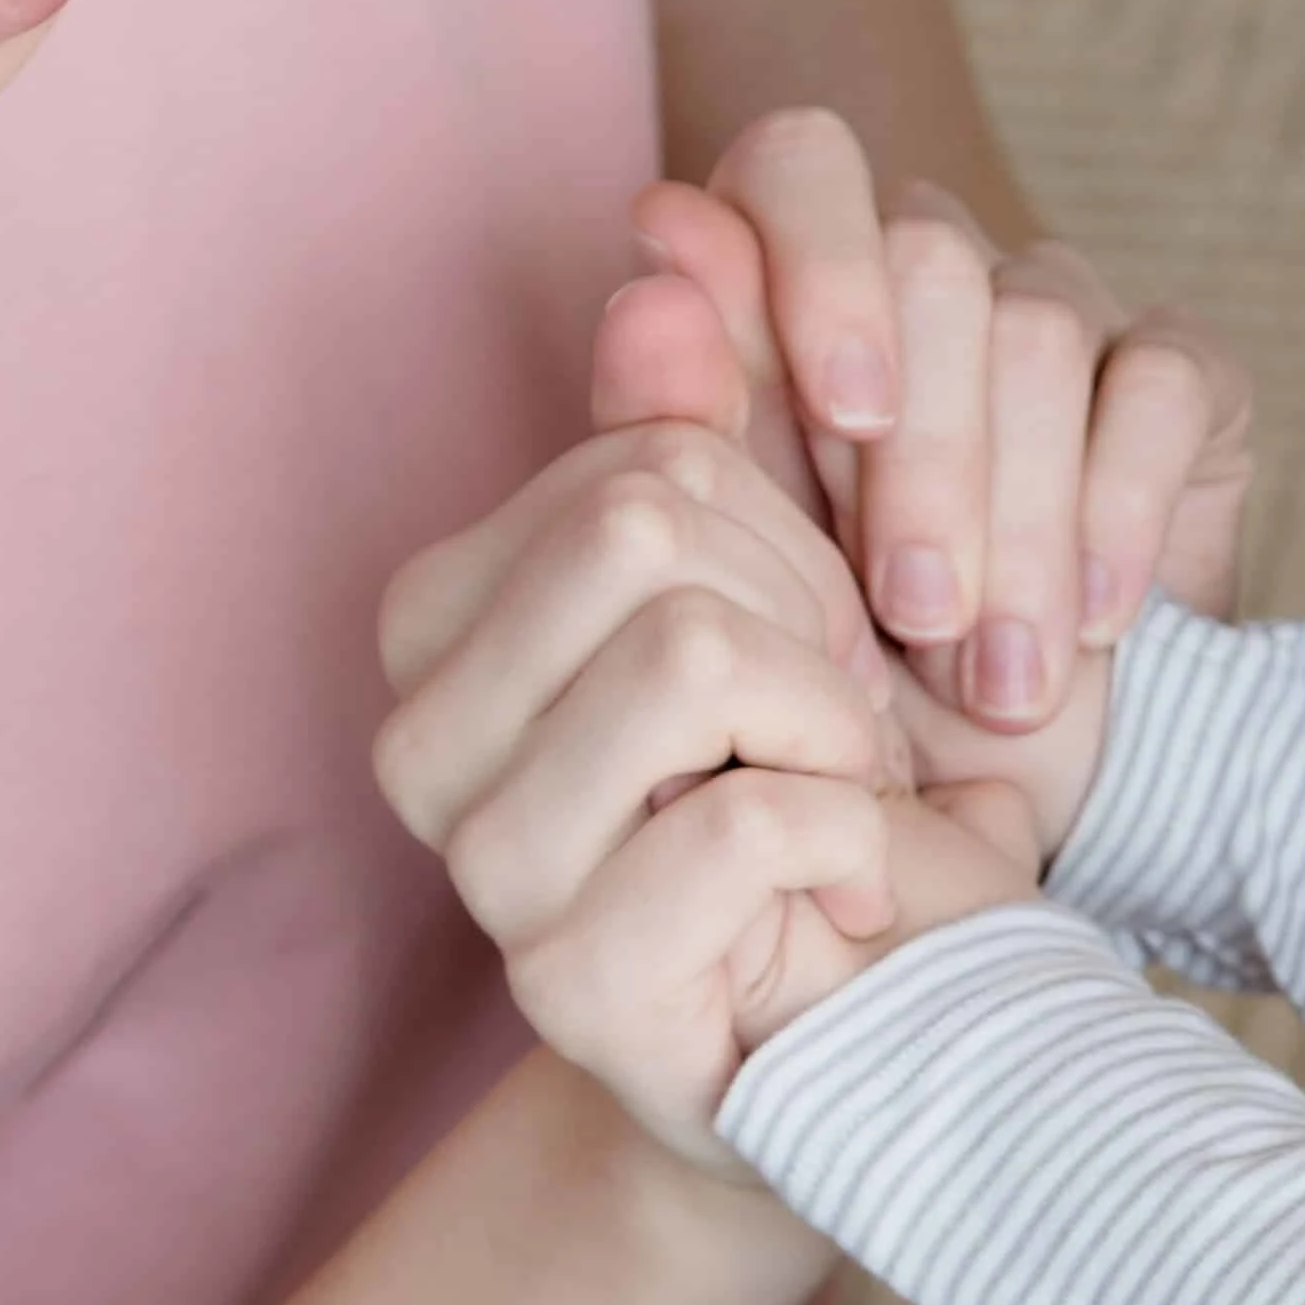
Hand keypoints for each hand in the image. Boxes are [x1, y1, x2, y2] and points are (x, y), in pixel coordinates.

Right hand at [378, 421, 913, 1160]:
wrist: (882, 1044)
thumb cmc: (837, 805)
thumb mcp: (797, 594)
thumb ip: (718, 431)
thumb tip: (667, 259)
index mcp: (442, 625)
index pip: (637, 460)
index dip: (786, 537)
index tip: (817, 646)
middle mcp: (421, 741)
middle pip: (643, 524)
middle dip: (809, 614)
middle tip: (844, 729)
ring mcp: (483, 871)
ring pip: (686, 651)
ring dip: (833, 729)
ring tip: (847, 801)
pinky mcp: (569, 985)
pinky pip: (748, 818)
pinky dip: (856, 842)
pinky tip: (850, 898)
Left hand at [633, 108, 1247, 731]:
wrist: (989, 778)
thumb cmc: (833, 659)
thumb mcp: (744, 565)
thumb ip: (685, 401)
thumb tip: (663, 224)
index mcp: (793, 273)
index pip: (804, 162)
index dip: (824, 269)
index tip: (847, 419)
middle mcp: (929, 265)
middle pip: (933, 261)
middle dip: (927, 460)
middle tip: (916, 620)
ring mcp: (1062, 308)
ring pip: (1044, 332)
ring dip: (1020, 526)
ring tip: (996, 680)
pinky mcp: (1181, 376)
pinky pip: (1165, 389)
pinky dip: (1123, 516)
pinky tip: (1097, 624)